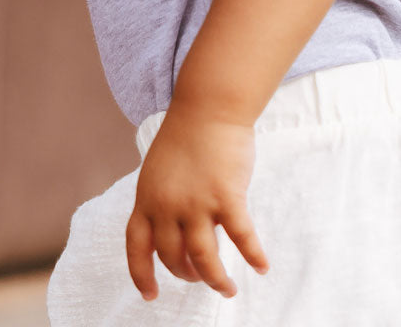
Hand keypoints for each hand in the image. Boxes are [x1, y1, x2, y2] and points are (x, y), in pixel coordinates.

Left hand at [125, 103, 269, 301]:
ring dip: (215, 279)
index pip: (136, 247)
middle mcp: (167, 205)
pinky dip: (253, 255)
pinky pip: (241, 238)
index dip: (141, 274)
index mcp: (147, 197)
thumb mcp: (159, 169)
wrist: (209, 105)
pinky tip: (263, 267)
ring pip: (203, 259)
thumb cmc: (187, 133)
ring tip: (227, 288)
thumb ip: (162, 199)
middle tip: (200, 277)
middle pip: (173, 257)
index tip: (150, 294)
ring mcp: (196, 203)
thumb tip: (174, 231)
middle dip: (187, 274)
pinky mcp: (226, 197)